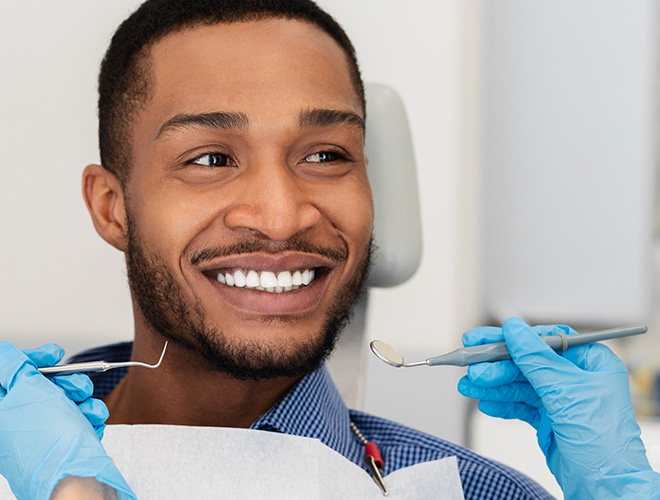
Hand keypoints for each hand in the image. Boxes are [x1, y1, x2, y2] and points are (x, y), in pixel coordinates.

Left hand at [0, 342, 134, 499]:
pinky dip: (87, 418)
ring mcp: (39, 438)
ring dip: (82, 400)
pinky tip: (91, 423)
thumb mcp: (29, 390)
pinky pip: (76, 421)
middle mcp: (16, 426)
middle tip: (75, 387)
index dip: (34, 359)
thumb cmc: (51, 440)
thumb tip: (7, 354)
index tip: (54, 356)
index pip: (11, 374)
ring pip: (64, 403)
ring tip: (88, 410)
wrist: (76, 477)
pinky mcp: (61, 447)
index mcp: (1, 412)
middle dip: (67, 382)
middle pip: (42, 387)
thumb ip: (16, 366)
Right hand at [457, 317, 659, 498]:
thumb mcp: (566, 392)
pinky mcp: (549, 420)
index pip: (546, 340)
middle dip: (497, 366)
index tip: (485, 339)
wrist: (606, 489)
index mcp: (591, 362)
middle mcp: (576, 378)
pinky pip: (520, 406)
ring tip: (469, 386)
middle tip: (472, 368)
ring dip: (493, 386)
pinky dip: (502, 405)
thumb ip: (536, 359)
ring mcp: (561, 400)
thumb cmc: (605, 443)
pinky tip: (485, 403)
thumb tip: (514, 329)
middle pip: (527, 362)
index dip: (513, 338)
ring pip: (519, 385)